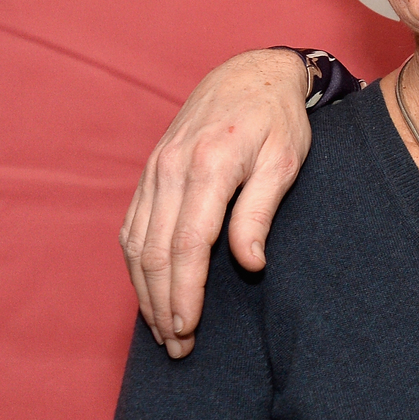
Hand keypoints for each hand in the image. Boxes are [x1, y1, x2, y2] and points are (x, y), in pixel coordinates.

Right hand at [121, 49, 312, 356]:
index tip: (189, 329)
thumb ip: (262, 212)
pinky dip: (136, 264)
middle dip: (163, 305)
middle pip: (155, 253)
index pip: (187, 245)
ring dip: (146, 292)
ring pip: (137, 245)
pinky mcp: (149, 173)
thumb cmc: (278, 120)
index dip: (185, 293)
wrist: (250, 74)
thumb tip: (250, 264)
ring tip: (163, 330)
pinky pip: (132, 226)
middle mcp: (171, 170)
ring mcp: (154, 171)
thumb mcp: (286, 161)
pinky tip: (148, 291)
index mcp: (209, 167)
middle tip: (177, 345)